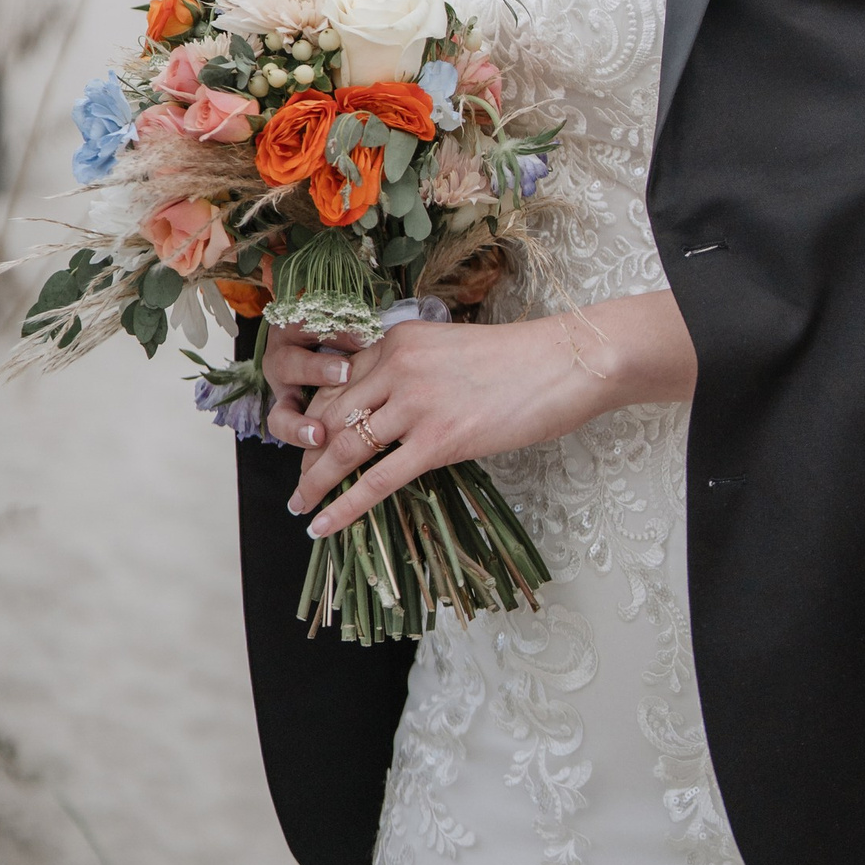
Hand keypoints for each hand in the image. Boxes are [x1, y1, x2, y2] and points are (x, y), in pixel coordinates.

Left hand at [282, 291, 696, 538]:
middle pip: (331, 415)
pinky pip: (375, 480)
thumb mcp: (452, 349)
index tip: (308, 442)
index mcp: (400, 338)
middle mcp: (399, 365)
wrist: (565, 362)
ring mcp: (416, 403)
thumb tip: (390, 409)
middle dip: (307, 453)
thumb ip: (415, 370)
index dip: (317, 417)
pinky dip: (342, 506)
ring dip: (313, 482)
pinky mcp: (438, 441)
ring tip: (298, 504)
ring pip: (344, 448)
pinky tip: (321, 525)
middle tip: (300, 482)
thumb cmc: (520, 360)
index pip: (338, 381)